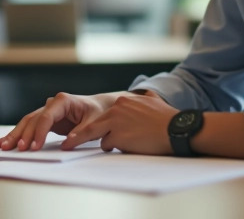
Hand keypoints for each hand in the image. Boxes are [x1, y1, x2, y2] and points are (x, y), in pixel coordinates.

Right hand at [0, 92, 122, 151]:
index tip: (34, 147)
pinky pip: (29, 128)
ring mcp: (46, 112)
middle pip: (32, 120)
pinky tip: (3, 141)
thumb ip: (80, 133)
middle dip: (21, 135)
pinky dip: (17, 135)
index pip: (46, 117)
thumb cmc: (98, 113)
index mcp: (62, 101)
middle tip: (12, 148)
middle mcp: (51, 104)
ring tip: (1, 146)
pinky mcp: (45, 121)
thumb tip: (67, 144)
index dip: (39, 132)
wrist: (101, 108)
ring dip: (14, 135)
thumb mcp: (94, 123)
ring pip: (26, 123)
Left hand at [61, 93, 177, 154]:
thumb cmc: (168, 119)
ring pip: (100, 136)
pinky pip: (108, 145)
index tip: (88, 131)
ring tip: (125, 142)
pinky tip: (131, 145)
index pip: (106, 115)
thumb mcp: (153, 102)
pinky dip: (115, 147)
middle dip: (80, 136)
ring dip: (109, 141)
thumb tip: (145, 97)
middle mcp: (115, 109)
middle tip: (67, 145)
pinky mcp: (116, 136)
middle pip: (93, 125)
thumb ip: (143, 100)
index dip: (104, 125)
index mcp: (123, 101)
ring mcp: (114, 122)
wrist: (176, 129)